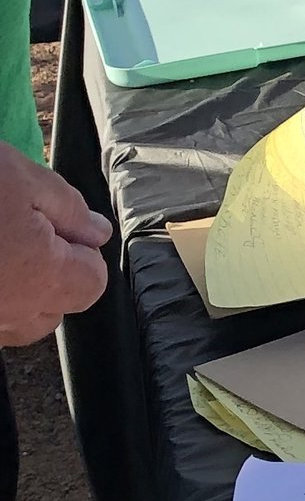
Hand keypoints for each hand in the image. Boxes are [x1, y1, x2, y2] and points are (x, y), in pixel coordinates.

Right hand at [0, 144, 109, 346]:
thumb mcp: (21, 178)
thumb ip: (69, 210)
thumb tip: (97, 233)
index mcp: (42, 275)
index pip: (93, 283)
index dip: (83, 251)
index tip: (58, 224)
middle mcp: (10, 311)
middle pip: (54, 309)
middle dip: (50, 275)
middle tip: (19, 229)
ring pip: (15, 322)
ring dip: (15, 291)